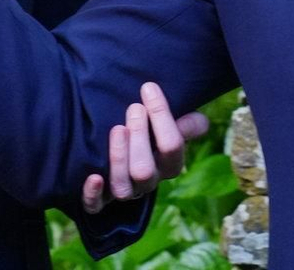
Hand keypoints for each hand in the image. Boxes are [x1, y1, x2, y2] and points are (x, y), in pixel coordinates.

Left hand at [81, 82, 209, 213]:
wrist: (118, 149)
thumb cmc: (149, 133)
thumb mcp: (168, 127)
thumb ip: (184, 124)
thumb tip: (200, 122)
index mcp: (167, 165)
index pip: (171, 147)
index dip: (162, 117)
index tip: (148, 88)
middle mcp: (147, 182)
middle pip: (145, 171)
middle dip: (140, 137)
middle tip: (133, 108)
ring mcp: (124, 193)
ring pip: (123, 188)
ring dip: (119, 159)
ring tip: (117, 129)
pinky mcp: (98, 201)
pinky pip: (95, 206)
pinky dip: (93, 194)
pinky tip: (94, 177)